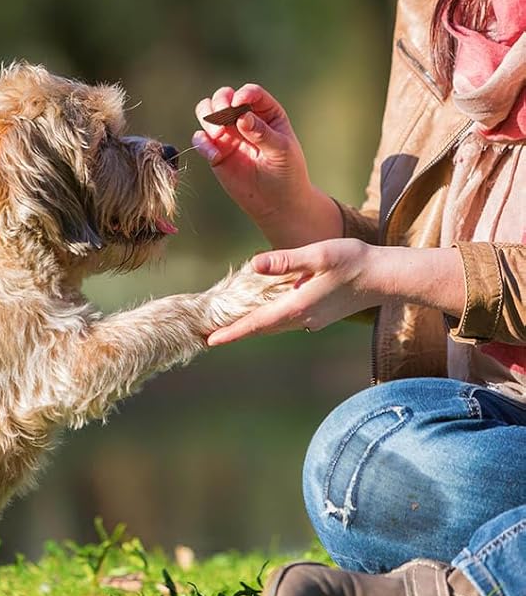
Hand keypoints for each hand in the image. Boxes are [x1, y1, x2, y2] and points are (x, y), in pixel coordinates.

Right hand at [192, 83, 342, 247]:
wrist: (278, 204)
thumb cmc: (287, 173)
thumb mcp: (281, 151)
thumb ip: (262, 133)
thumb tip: (242, 117)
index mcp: (266, 113)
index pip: (251, 94)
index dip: (243, 95)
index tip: (239, 105)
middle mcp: (244, 119)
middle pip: (223, 97)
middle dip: (220, 103)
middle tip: (223, 119)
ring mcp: (229, 136)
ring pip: (207, 113)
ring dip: (208, 119)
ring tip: (218, 136)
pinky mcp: (217, 153)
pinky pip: (200, 140)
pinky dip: (202, 143)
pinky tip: (215, 156)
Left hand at [207, 238, 377, 344]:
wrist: (386, 278)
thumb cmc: (355, 261)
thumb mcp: (319, 254)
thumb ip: (287, 260)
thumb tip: (255, 264)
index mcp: (299, 305)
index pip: (258, 323)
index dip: (233, 332)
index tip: (210, 341)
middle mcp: (303, 318)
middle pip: (262, 328)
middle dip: (236, 331)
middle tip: (208, 335)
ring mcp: (312, 320)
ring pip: (274, 325)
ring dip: (252, 326)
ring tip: (227, 326)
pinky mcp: (319, 315)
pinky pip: (287, 320)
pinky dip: (269, 318)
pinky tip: (263, 310)